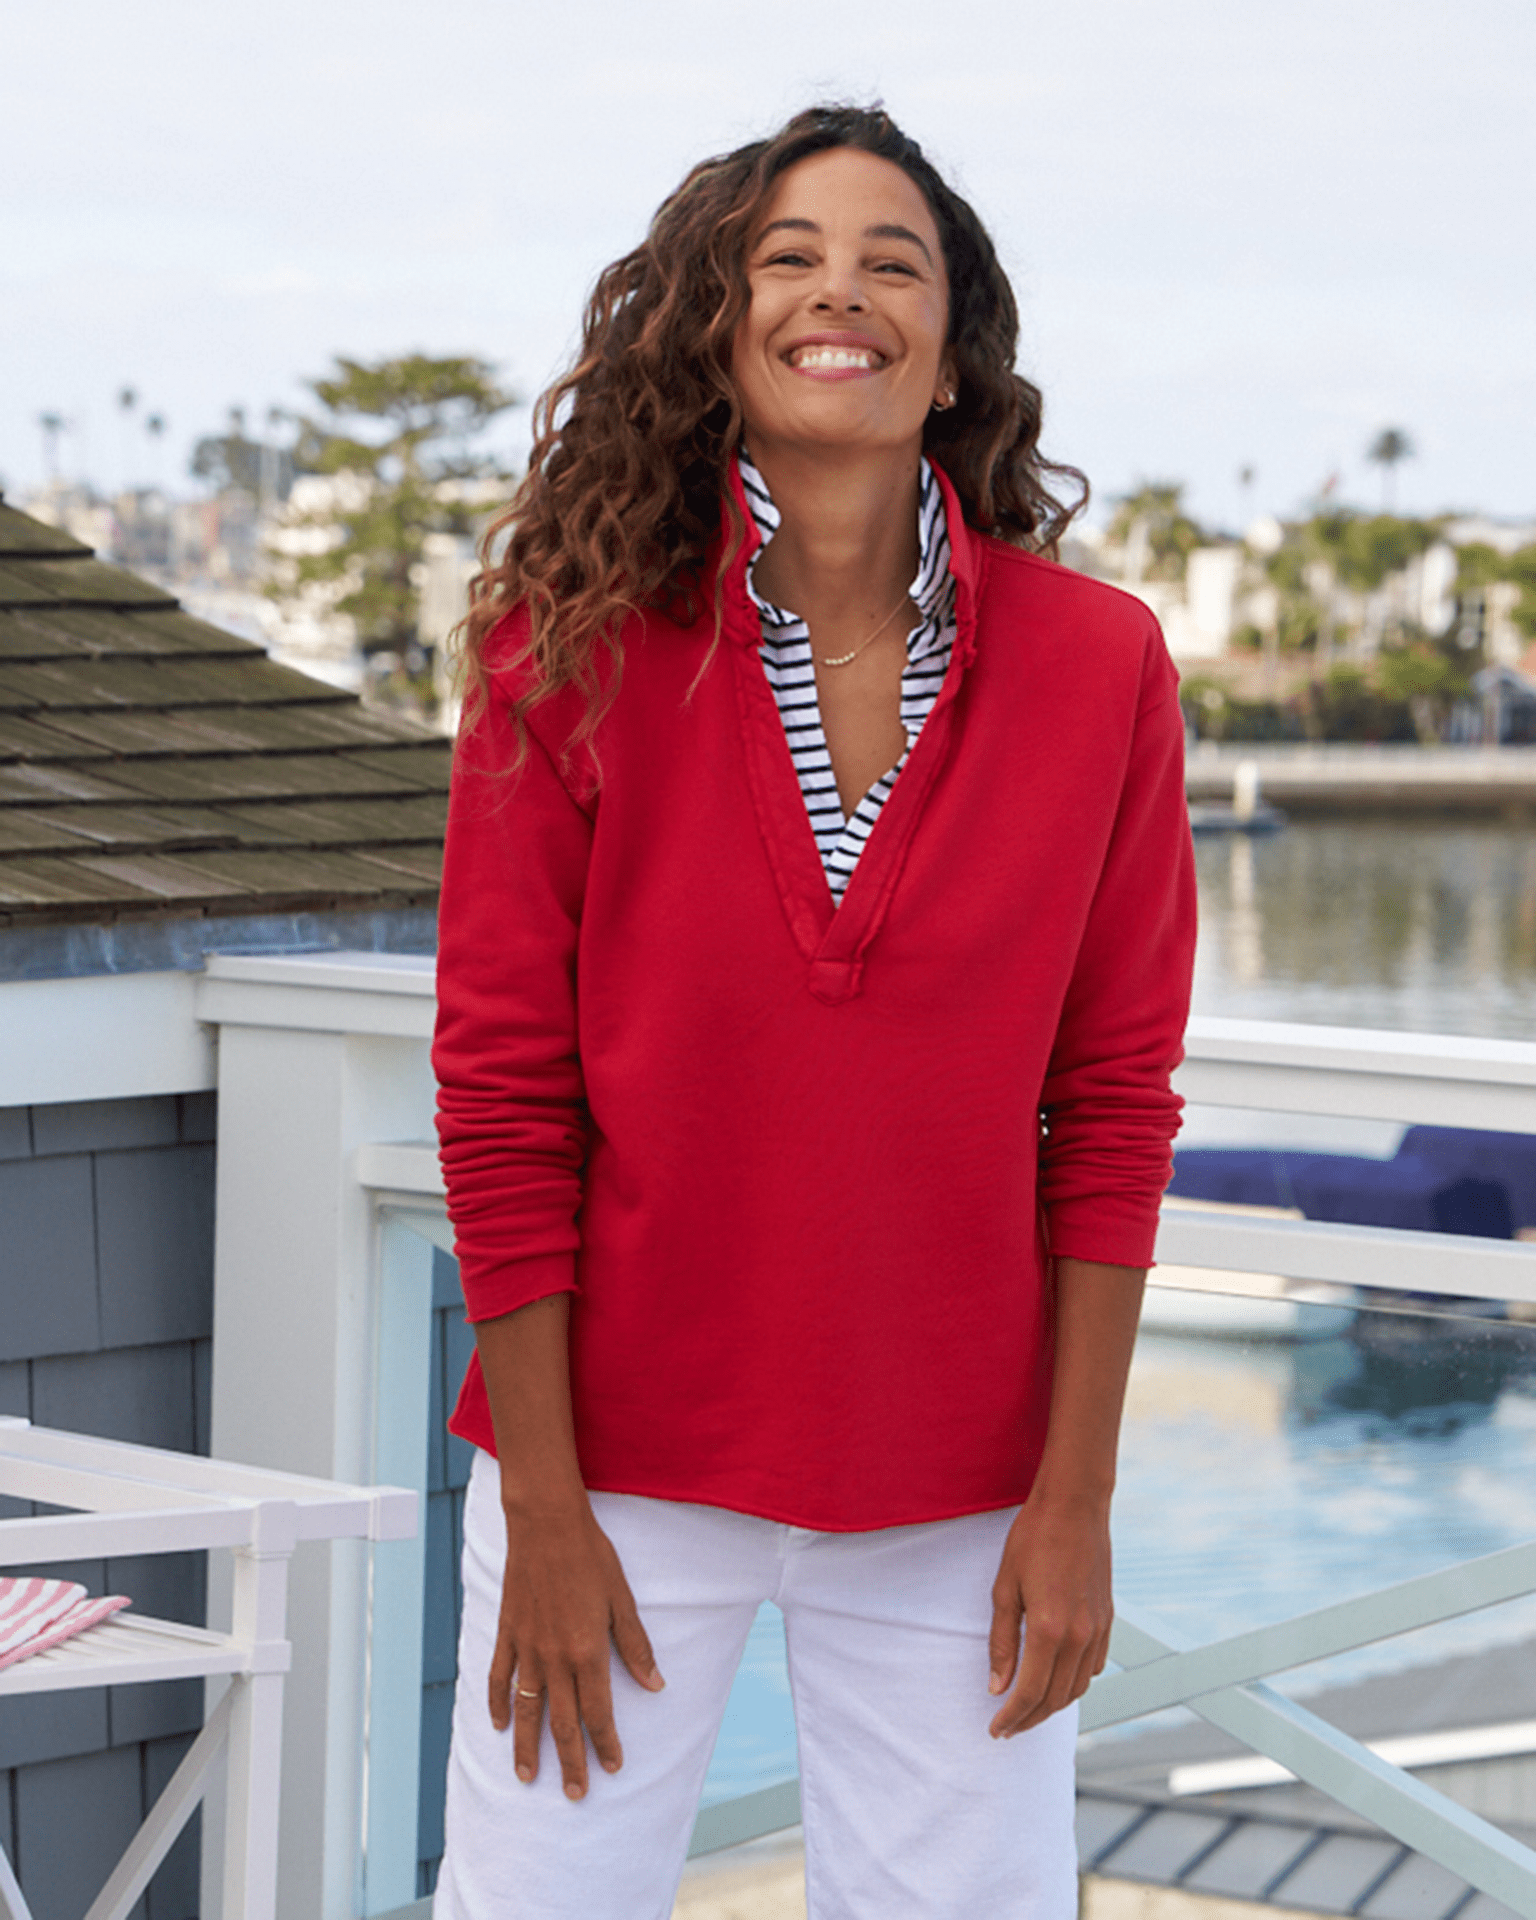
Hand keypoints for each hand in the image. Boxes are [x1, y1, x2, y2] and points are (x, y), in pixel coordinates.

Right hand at [489, 1499, 664, 1799]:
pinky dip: (497, 1703)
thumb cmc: (591, 1555)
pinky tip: (500, 1725)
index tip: (612, 1768)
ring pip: (527, 1709)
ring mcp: (526, 1647)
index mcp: (587, 1650)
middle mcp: (555, 1657)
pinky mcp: (507, 1632)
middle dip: (570, 1761)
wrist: (547, 1523)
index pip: (598, 1711)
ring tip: (528, 1778)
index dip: (606, 1743)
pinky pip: (498, 1676)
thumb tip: (655, 1684)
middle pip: (562, 1722)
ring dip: (528, 1747)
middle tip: (575, 1794)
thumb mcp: (622, 1598)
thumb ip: (635, 1645)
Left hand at [987, 1489, 1112, 1737]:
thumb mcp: (1005, 1587)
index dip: (1011, 1717)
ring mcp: (1098, 1629)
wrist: (1074, 1505)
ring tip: (1028, 1710)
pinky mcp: (1108, 1620)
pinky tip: (1057, 1680)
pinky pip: (1093, 1668)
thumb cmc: (1033, 1539)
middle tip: (1007, 1727)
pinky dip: (1074, 1684)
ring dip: (1052, 1706)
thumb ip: (1002, 1641)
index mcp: (1049, 1629)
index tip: (995, 1729)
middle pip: (1055, 1698)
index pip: (1030, 1693)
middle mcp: (1079, 1636)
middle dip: (1029, 1719)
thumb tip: (997, 1686)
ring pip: (1077, 1688)